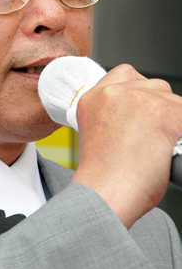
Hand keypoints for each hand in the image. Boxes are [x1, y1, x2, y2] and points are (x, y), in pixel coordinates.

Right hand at [72, 64, 181, 227]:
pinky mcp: (164, 112)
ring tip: (159, 147)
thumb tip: (141, 119)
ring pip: (173, 101)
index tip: (141, 110)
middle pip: (153, 86)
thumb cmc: (103, 179)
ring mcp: (140, 99)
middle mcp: (115, 93)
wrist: (106, 194)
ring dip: (172, 121)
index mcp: (94, 98)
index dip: (138, 92)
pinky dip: (180, 135)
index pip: (125, 75)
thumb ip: (114, 117)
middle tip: (152, 135)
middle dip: (157, 108)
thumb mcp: (96, 137)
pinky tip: (169, 150)